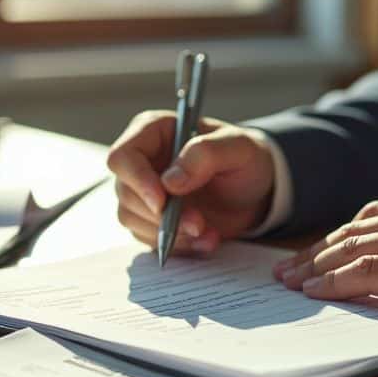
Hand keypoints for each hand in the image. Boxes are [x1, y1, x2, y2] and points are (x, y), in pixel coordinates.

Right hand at [106, 111, 275, 254]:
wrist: (254, 191)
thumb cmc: (245, 160)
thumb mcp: (238, 148)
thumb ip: (205, 154)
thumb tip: (170, 181)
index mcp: (153, 131)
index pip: (123, 156)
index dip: (137, 180)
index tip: (162, 202)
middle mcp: (142, 161)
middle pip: (125, 193)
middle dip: (161, 215)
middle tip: (198, 223)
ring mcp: (143, 191)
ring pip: (132, 219)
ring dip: (170, 233)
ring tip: (206, 231)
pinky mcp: (151, 218)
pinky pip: (149, 238)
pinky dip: (178, 244)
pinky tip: (204, 238)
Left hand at [273, 180, 377, 338]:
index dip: (347, 233)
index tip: (325, 247)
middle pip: (357, 229)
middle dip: (320, 249)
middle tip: (290, 266)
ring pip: (352, 248)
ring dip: (315, 266)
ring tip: (290, 281)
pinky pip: (363, 273)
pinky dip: (332, 282)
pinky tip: (314, 290)